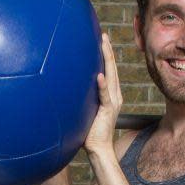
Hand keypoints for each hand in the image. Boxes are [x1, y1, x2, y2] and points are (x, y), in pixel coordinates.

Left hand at [84, 32, 122, 157]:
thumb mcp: (85, 111)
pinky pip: (105, 96)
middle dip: (108, 51)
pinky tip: (99, 75)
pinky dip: (102, 85)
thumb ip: (82, 100)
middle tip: (104, 35)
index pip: (109, 70)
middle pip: (112, 69)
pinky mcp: (107, 111)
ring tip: (104, 45)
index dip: (106, 55)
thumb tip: (69, 90)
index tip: (102, 40)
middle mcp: (115, 96)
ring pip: (111, 77)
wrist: (98, 148)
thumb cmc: (89, 132)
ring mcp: (112, 103)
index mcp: (111, 95)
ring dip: (107, 60)